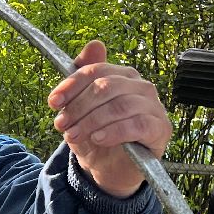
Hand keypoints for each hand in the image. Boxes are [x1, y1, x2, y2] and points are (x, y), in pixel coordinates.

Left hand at [49, 41, 171, 198]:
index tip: (53, 103)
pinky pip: (136, 125)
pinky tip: (98, 139)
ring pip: (119, 106)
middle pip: (106, 87)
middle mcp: (141, 86)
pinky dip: (113, 132)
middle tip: (62, 125)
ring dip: (91, 121)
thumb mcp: (81, 109)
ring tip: (74, 136)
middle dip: (78, 107)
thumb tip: (94, 44)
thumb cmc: (96, 135)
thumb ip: (83, 79)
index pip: (95, 71)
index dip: (72, 85)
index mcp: (122, 76)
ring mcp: (153, 107)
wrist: (111, 169)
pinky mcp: (160, 128)